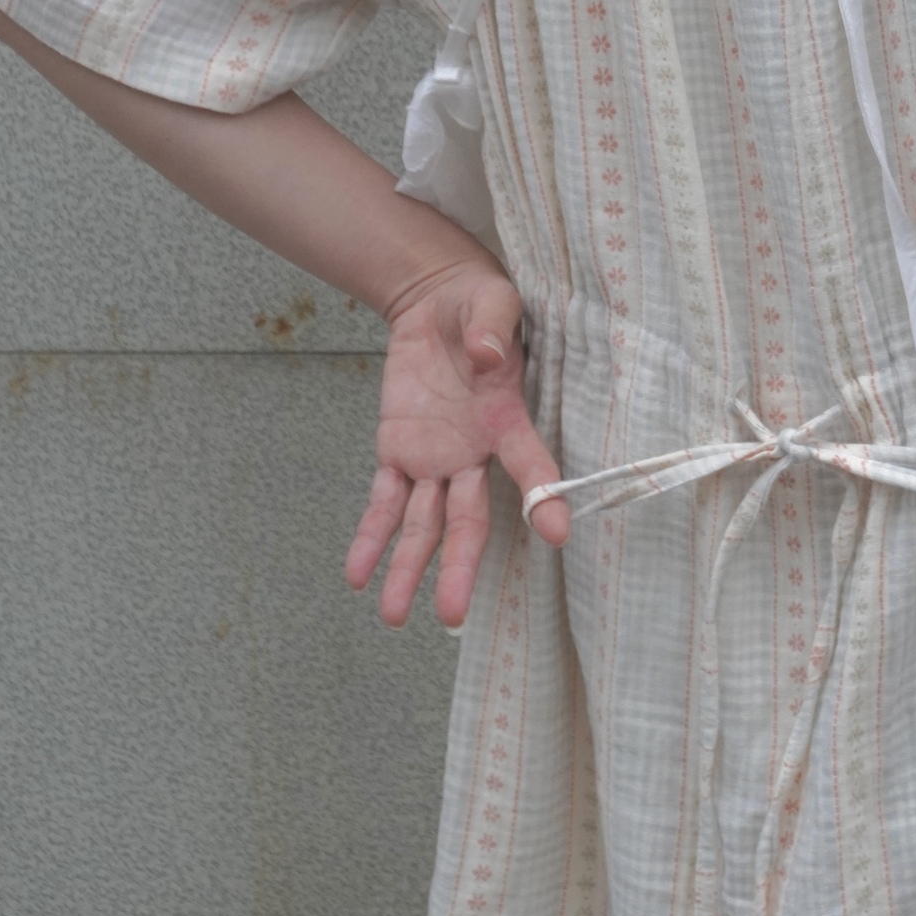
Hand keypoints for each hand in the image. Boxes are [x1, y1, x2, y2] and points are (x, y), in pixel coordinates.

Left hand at [344, 257, 568, 628]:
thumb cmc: (479, 301)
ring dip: (409, 567)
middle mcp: (472, 452)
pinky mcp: (398, 450)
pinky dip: (370, 536)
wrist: (438, 300)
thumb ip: (491, 328)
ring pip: (423, 523)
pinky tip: (358, 575)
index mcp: (504, 418)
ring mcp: (435, 458)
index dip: (544, 498)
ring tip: (392, 616)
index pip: (529, 464)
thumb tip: (484, 355)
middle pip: (468, 520)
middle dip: (460, 566)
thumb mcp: (491, 301)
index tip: (557, 533)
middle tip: (452, 615)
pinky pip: (383, 500)